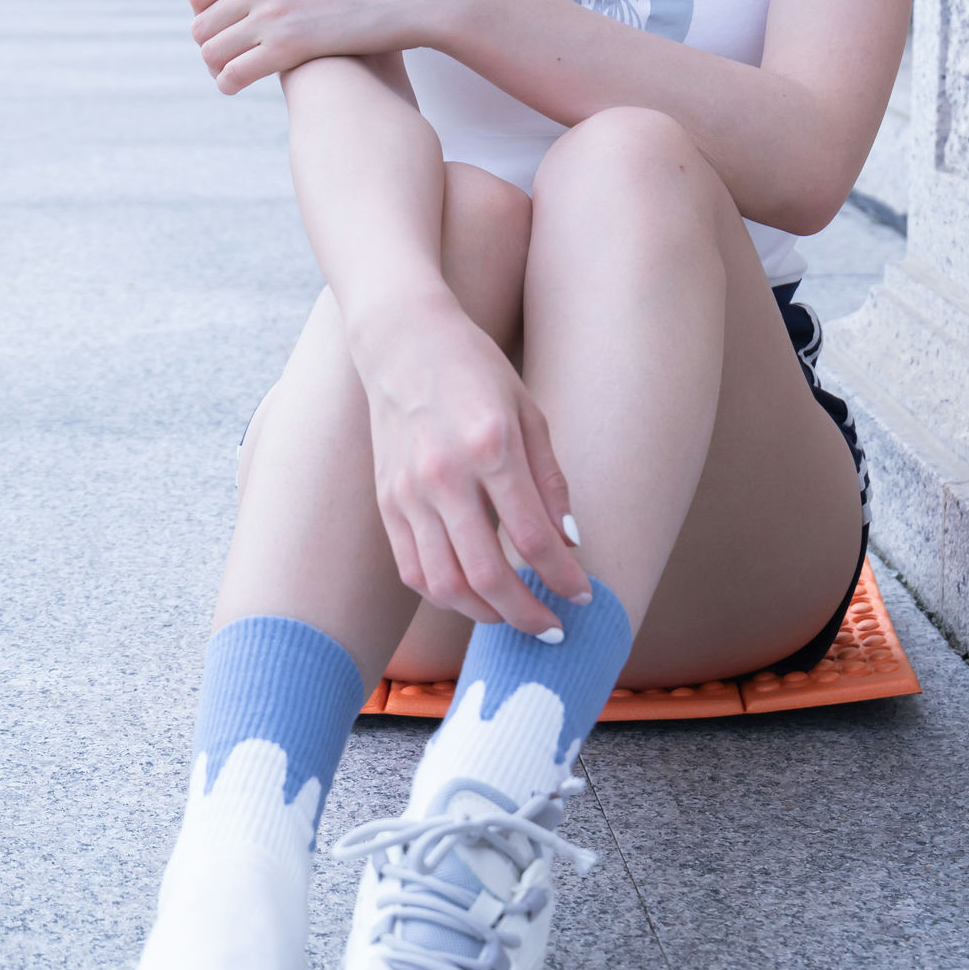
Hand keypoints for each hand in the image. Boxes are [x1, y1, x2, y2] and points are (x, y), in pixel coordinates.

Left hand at [188, 0, 425, 92]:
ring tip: (228, 75)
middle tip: (223, 58)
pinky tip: (234, 87)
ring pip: (212, 50)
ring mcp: (273, 12)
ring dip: (216, 67)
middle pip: (202, 23)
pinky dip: (227, 83)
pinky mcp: (289, 47)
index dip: (204, 16)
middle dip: (209, 45)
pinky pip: (235, 72)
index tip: (220, 30)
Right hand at [353, 295, 590, 636]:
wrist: (403, 341)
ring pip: (445, 585)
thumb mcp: (530, 413)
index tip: (582, 595)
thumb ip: (550, 482)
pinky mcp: (386, 501)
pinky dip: (445, 595)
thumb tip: (570, 544)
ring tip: (514, 615)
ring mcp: (408, 492)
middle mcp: (444, 476)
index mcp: (491, 447)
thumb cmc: (475, 372)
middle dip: (527, 614)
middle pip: (487, 575)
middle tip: (552, 628)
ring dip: (485, 615)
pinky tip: (472, 597)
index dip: (562, 577)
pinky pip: (412, 570)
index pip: (532, 538)